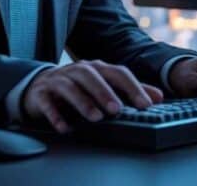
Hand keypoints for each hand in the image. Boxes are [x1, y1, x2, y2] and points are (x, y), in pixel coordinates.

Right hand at [22, 60, 163, 132]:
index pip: (117, 72)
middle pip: (91, 76)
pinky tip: (65, 127)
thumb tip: (157, 97)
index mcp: (96, 68)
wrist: (39, 86)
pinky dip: (55, 115)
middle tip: (117, 109)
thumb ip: (129, 91)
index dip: (132, 87)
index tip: (145, 104)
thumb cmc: (78, 86)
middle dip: (105, 92)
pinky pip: (47, 102)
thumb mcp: (104, 86)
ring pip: (70, 87)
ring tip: (95, 118)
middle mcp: (77, 70)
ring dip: (83, 102)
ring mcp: (58, 80)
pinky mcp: (41, 93)